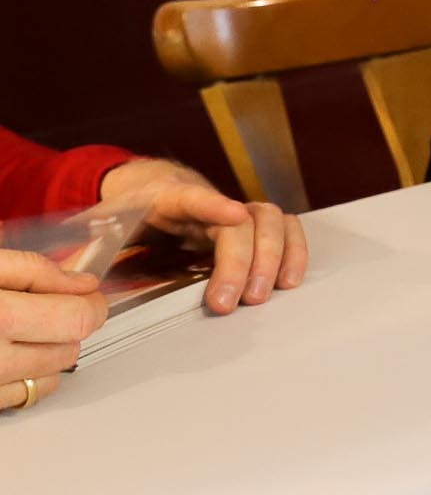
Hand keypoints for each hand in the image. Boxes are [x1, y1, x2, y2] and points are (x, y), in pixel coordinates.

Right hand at [0, 248, 103, 404]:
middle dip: (69, 325)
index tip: (86, 292)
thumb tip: (81, 283)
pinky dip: (28, 374)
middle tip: (47, 306)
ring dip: (49, 351)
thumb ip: (31, 269)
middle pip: (71, 349)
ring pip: (53, 376)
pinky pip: (26, 395)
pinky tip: (8, 351)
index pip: (78, 319)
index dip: (91, 301)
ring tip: (20, 328)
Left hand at [97, 156, 303, 313]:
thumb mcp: (97, 227)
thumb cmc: (124, 213)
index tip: (233, 215)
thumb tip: (71, 280)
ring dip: (273, 258)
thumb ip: (85, 251)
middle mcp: (209, 201)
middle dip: (241, 261)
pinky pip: (285, 229)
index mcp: (166, 197)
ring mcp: (233, 213)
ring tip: (259, 295)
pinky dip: (294, 252)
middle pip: (240, 220)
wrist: (146, 194)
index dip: (215, 204)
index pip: (194, 196)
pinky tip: (288, 280)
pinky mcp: (249, 228)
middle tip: (232, 300)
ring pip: (271, 221)